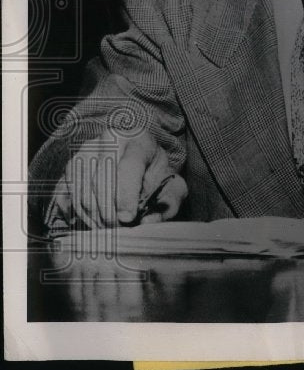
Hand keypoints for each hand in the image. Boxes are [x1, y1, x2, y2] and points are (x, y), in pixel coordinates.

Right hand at [48, 130, 187, 229]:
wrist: (138, 157)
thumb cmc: (154, 173)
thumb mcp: (172, 184)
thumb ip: (168, 202)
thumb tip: (149, 222)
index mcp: (138, 140)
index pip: (128, 167)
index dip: (126, 196)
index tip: (127, 218)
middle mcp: (108, 140)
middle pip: (100, 179)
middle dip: (107, 211)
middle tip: (116, 230)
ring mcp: (85, 151)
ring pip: (80, 188)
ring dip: (91, 215)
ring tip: (105, 230)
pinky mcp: (70, 165)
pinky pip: (65, 193)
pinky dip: (76, 213)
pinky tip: (89, 223)